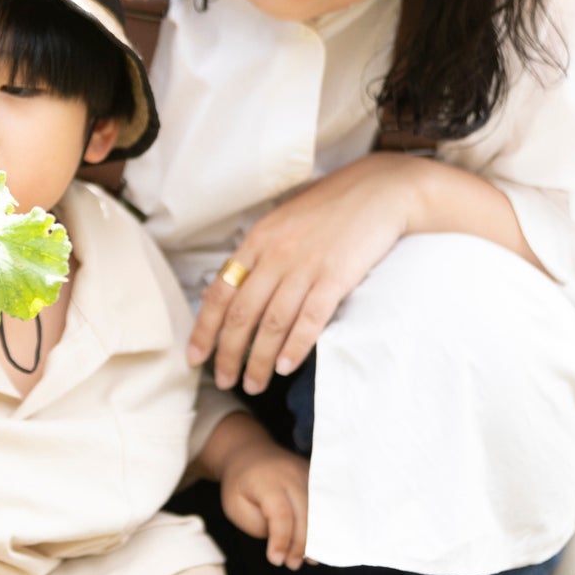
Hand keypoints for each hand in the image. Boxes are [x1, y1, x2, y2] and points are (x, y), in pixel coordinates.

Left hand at [190, 153, 419, 394]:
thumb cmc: (329, 207)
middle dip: (229, 354)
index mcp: (257, 240)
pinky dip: (296, 347)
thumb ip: (252, 256)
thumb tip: (218, 289)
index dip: (204, 330)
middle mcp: (275, 255)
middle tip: (225, 381)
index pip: (220, 293)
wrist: (380, 190)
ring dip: (259, 360)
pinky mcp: (336, 277)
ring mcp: (305, 266)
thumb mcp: (281, 223)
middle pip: (242, 314)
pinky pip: (310, 320)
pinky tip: (286, 367)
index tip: (194, 357)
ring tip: (253, 384)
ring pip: (273, 324)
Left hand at [219, 440, 311, 569]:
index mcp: (267, 480)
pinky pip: (325, 505)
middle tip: (292, 565)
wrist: (250, 454)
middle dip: (300, 545)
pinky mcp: (317, 478)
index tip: (275, 560)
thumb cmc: (240, 485)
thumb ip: (258, 525)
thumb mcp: (235, 506)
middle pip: (305, 514)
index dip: (281, 540)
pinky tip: (318, 545)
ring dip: (315, 539)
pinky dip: (323, 527)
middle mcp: (292, 475)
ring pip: (320, 511)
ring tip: (308, 559)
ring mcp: (308, 474)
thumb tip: (284, 542)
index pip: (281, 513)